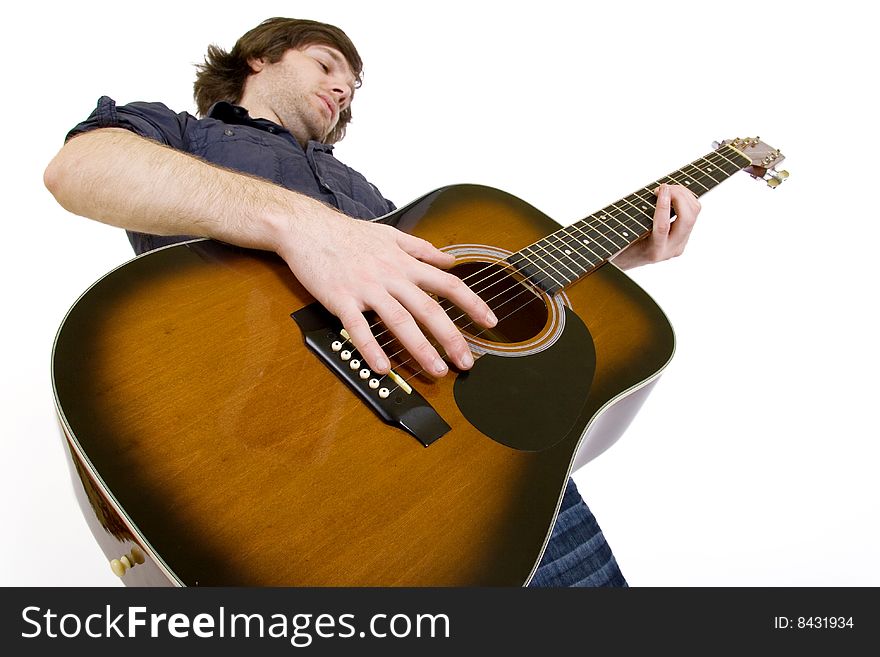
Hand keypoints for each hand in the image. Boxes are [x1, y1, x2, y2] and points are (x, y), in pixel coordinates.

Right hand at [277, 212, 496, 376]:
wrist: (308, 228)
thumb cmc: (348, 234)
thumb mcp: (392, 235)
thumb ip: (423, 249)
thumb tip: (450, 260)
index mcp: (405, 264)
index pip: (448, 284)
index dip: (473, 304)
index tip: (490, 322)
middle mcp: (391, 276)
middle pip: (429, 309)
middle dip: (451, 337)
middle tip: (466, 362)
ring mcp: (366, 289)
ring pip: (400, 321)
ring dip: (421, 348)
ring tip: (436, 370)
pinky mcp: (341, 299)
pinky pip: (358, 328)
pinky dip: (372, 348)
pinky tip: (383, 367)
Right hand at [611, 183, 700, 269]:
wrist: (626, 262)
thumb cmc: (620, 248)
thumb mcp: (623, 236)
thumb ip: (636, 221)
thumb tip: (647, 200)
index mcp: (654, 251)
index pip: (663, 227)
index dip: (663, 205)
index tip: (661, 189)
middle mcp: (671, 249)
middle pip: (687, 219)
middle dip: (679, 197)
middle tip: (663, 187)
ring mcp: (679, 244)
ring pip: (693, 214)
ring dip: (683, 196)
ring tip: (667, 189)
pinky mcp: (683, 237)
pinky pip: (692, 214)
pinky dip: (684, 200)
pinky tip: (672, 195)